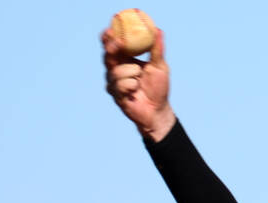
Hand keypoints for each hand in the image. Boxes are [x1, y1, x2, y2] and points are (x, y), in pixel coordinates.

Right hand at [101, 22, 175, 139]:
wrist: (159, 110)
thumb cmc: (159, 87)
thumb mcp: (160, 66)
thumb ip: (157, 49)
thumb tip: (159, 30)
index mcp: (125, 60)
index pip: (113, 45)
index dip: (109, 36)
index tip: (111, 28)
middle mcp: (116, 69)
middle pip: (107, 55)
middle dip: (111, 47)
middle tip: (119, 43)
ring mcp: (113, 82)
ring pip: (115, 71)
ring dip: (131, 73)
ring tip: (140, 79)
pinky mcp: (114, 94)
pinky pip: (119, 85)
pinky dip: (131, 86)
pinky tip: (135, 91)